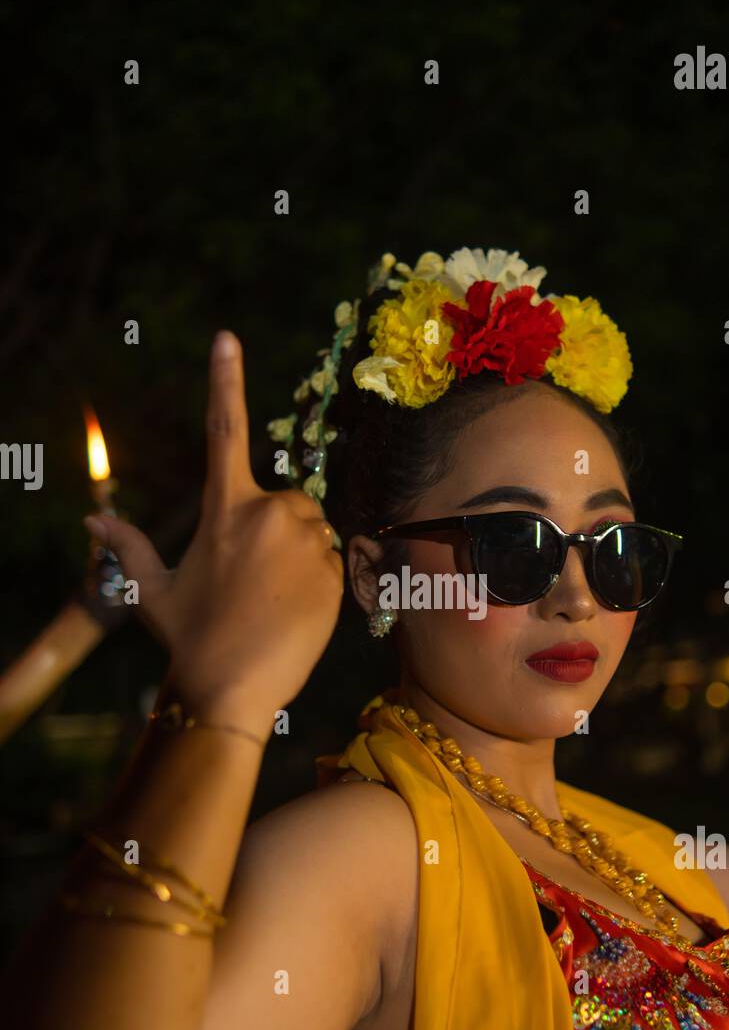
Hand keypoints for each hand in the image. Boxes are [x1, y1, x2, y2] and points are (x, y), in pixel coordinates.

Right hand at [83, 331, 343, 729]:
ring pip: (313, 534)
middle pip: (288, 503)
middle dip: (279, 530)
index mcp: (225, 510)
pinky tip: (294, 616)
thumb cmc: (189, 639)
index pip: (222, 433)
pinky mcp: (335, 572)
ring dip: (300, 557)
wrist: (231, 690)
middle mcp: (269, 514)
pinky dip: (321, 585)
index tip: (226, 339)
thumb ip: (129, 548)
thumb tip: (92, 521)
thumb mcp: (153, 590)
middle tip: (254, 583)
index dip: (224, 382)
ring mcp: (306, 543)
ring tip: (272, 603)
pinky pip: (335, 565)